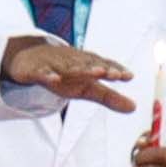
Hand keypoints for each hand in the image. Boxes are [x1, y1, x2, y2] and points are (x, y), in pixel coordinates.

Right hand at [0, 35, 133, 113]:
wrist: (32, 58)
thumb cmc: (65, 74)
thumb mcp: (87, 88)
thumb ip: (109, 97)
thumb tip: (134, 108)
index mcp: (87, 66)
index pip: (103, 66)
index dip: (115, 71)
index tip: (128, 76)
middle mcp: (73, 63)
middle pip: (88, 66)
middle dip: (102, 69)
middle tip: (115, 74)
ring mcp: (54, 66)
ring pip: (69, 67)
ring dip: (82, 69)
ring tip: (97, 72)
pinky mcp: (36, 70)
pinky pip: (42, 73)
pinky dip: (48, 75)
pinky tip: (55, 79)